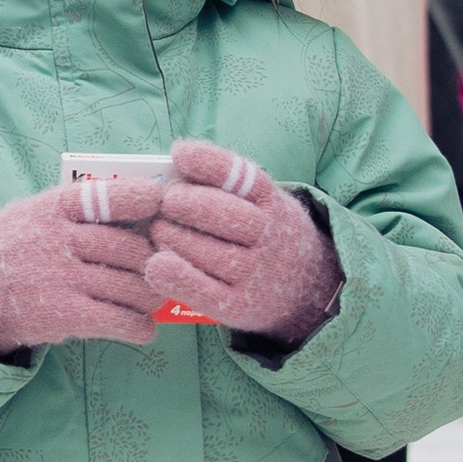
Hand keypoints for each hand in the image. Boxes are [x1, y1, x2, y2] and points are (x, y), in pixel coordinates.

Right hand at [0, 180, 161, 354]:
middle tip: (168, 267)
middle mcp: (55, 241)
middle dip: (156, 260)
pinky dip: (138, 326)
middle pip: (128, 247)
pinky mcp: (61, 315)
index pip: (102, 196)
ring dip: (152, 296)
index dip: (137, 196)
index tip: (160, 199)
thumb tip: (145, 196)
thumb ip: (79, 205)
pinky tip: (144, 328)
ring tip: (155, 299)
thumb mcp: (35, 212)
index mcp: (51, 209)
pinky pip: (115, 320)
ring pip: (129, 286)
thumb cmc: (19, 247)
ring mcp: (58, 279)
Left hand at [143, 138, 340, 347]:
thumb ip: (225, 184)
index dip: (210, 163)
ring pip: (211, 253)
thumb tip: (175, 165)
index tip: (180, 155)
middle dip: (186, 203)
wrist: (306, 284)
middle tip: (164, 202)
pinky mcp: (240, 306)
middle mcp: (270, 237)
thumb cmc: (263, 232)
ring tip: (157, 230)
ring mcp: (257, 274)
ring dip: (174, 238)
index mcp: (273, 202)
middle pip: (226, 215)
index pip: (245, 177)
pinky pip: (206, 293)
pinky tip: (156, 266)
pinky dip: (178, 279)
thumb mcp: (260, 200)